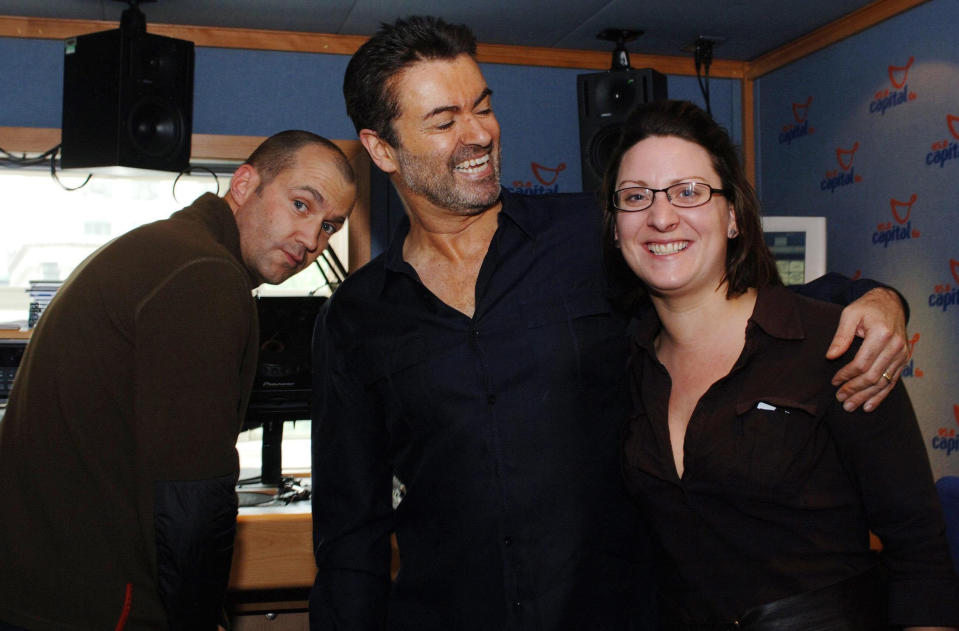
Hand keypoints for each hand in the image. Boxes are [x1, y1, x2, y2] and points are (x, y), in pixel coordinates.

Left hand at [826, 287, 907, 412]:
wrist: (890, 302)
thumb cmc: (867, 308)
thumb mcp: (850, 314)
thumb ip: (841, 336)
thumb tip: (830, 356)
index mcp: (881, 334)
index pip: (862, 363)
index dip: (846, 375)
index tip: (834, 382)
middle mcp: (895, 346)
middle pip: (873, 376)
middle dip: (855, 390)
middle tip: (840, 399)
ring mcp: (902, 354)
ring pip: (883, 382)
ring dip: (866, 396)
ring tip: (850, 406)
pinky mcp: (904, 359)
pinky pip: (892, 381)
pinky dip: (880, 395)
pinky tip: (869, 405)